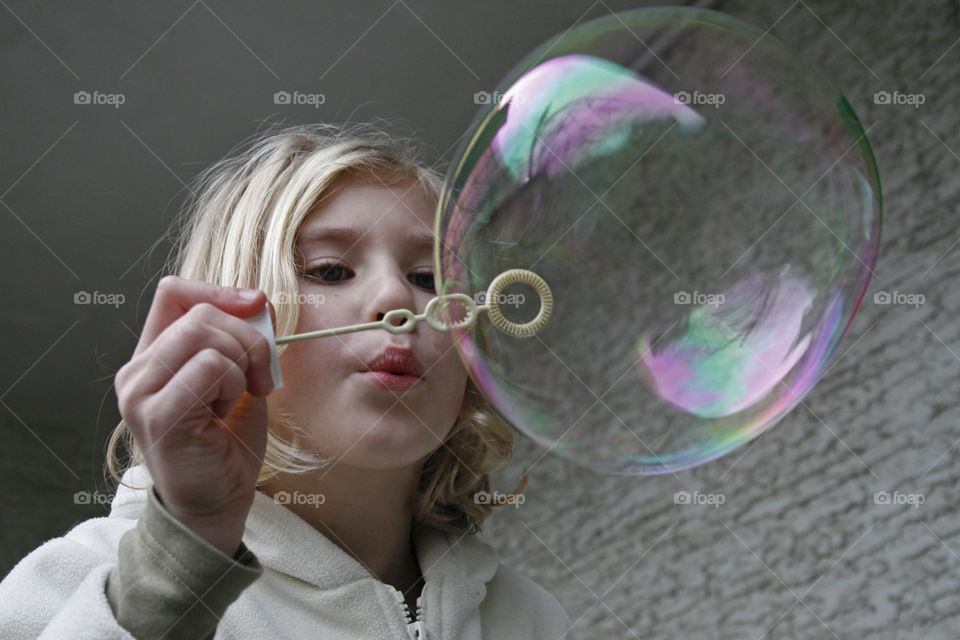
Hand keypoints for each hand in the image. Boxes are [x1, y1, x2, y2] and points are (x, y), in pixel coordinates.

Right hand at [114, 276, 276, 555]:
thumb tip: (257, 301)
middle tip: (261, 375)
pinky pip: (210, 366)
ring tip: (240, 397)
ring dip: (243, 362)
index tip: (257, 308)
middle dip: (248, 337)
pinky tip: (228, 411)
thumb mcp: (239, 381)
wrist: (217, 506)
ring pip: (204, 333)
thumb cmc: (227, 447)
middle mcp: (137, 372)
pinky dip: (235, 382)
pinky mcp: (159, 414)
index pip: (174, 292)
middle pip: (198, 312)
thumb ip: (242, 341)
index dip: (220, 292)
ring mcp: (141, 393)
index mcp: (152, 358)